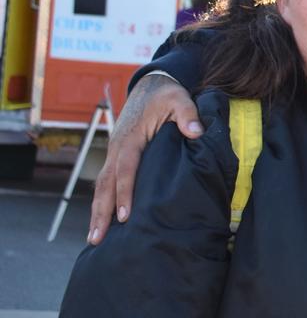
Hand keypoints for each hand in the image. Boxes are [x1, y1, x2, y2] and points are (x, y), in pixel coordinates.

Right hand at [87, 74, 201, 243]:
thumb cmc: (167, 94)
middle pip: (106, 184)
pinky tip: (102, 220)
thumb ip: (188, 115)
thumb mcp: (179, 99)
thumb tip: (196, 133)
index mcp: (131, 137)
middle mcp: (117, 147)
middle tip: (96, 239)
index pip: (125, 169)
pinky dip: (102, 201)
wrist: (151, 85)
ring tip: (94, 238)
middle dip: (101, 212)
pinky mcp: (117, 155)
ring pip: (102, 185)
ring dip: (97, 211)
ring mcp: (114, 152)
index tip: (124, 216)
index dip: (125, 193)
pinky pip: (107, 181)